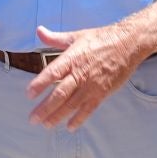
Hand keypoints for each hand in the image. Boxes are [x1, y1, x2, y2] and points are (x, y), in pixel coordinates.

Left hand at [26, 23, 142, 129]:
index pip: (52, 73)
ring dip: (57, 116)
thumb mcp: (76, 36)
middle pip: (59, 94)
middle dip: (45, 108)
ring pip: (72, 104)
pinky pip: (88, 109)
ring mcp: (91, 85)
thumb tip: (39, 30)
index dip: (39, 84)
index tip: (29, 95)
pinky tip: (70, 127)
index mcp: (72, 58)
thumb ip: (55, 38)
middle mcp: (80, 73)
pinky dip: (79, 119)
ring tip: (46, 125)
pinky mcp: (102, 92)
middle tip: (33, 119)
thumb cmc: (101, 38)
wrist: (127, 44)